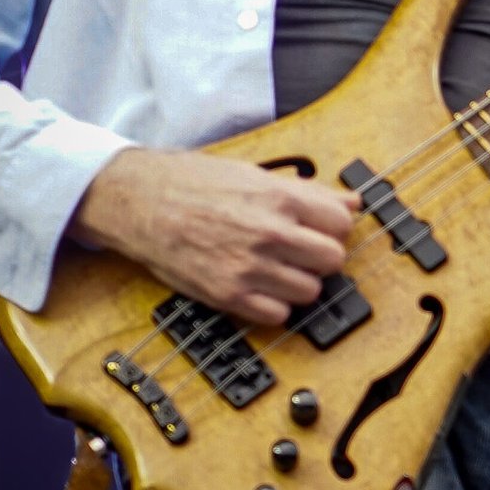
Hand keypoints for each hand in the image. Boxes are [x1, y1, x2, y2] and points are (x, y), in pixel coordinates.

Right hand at [70, 148, 361, 326]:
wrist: (139, 200)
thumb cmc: (191, 182)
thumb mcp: (254, 174)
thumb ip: (308, 192)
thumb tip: (351, 202)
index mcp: (279, 198)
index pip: (342, 223)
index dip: (333, 227)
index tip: (320, 229)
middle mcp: (270, 233)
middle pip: (333, 260)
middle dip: (320, 256)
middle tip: (301, 251)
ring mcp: (250, 267)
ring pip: (310, 291)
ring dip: (298, 282)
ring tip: (276, 268)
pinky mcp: (228, 295)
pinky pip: (278, 315)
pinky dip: (274, 305)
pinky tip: (259, 287)